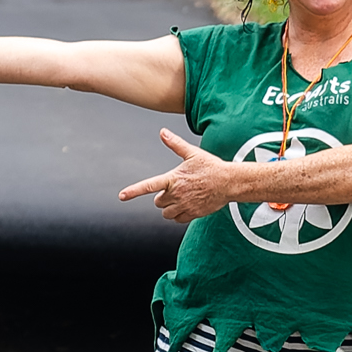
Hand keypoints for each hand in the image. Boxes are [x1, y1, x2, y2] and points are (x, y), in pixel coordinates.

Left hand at [116, 127, 242, 224]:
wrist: (229, 182)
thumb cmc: (211, 166)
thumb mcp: (192, 153)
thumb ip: (175, 144)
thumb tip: (162, 132)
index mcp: (173, 179)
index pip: (149, 186)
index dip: (134, 191)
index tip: (122, 196)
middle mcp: (176, 194)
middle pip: (158, 202)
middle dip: (162, 197)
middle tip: (174, 189)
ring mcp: (184, 205)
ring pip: (166, 213)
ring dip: (169, 207)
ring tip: (180, 198)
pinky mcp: (193, 214)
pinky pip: (177, 220)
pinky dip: (178, 215)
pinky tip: (186, 206)